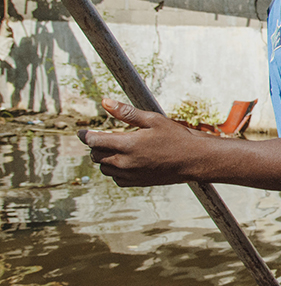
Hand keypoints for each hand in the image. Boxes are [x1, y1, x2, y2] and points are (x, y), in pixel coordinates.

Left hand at [78, 98, 197, 186]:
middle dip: (97, 146)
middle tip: (107, 138)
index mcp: (127, 144)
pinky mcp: (136, 182)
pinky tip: (127, 161)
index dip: (85, 135)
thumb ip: (126, 112)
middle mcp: (125, 162)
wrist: (193, 160)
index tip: (83, 132)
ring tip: (119, 149)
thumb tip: (105, 102)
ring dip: (105, 158)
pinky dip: (116, 170)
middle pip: (95, 155)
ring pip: (104, 168)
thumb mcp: (153, 120)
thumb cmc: (176, 137)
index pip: (93, 141)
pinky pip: (115, 178)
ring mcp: (130, 174)